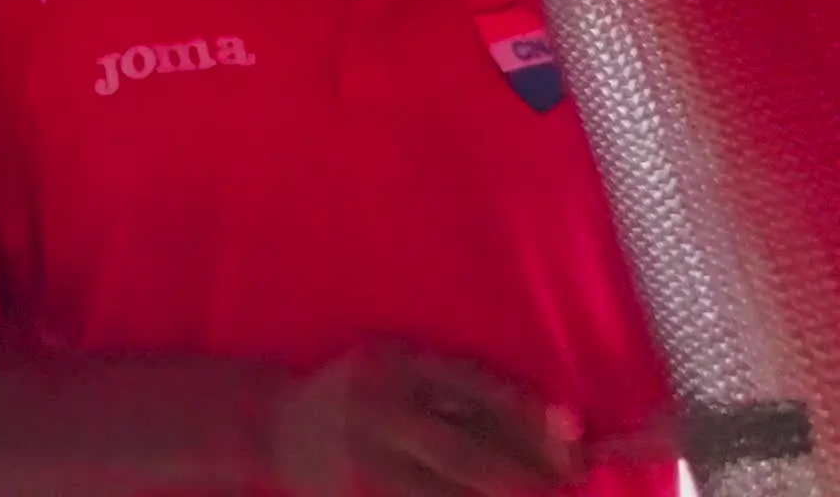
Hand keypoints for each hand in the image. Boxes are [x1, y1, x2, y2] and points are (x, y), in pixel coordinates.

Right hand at [269, 341, 585, 496]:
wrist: (275, 426)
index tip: (572, 429)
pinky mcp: (359, 495)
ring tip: (540, 495)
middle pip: (466, 450)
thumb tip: (539, 416)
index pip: (472, 387)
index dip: (526, 411)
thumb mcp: (395, 364)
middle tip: (570, 478)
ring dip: (499, 496)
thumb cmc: (355, 390)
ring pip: (448, 490)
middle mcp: (379, 409)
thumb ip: (450, 383)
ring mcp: (366, 460)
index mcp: (393, 364)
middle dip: (525, 471)